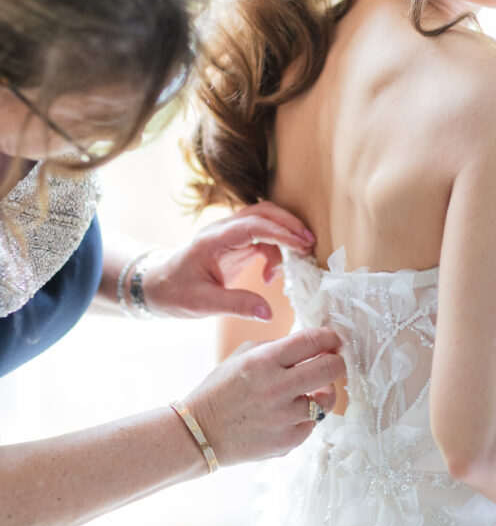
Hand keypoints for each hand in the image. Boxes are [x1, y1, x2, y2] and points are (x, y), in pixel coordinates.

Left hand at [142, 202, 314, 320]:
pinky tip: (271, 275)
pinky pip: (262, 236)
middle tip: (310, 245)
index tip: (302, 245)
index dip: (281, 233)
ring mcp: (229, 234)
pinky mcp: (234, 243)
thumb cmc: (174, 292)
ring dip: (285, 234)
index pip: (254, 226)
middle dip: (290, 225)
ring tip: (300, 257)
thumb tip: (268, 313)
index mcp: (213, 240)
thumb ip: (237, 305)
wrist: (155, 286)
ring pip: (265, 220)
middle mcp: (223, 230)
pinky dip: (275, 250)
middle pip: (264, 212)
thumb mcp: (203, 303)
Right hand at [182, 328, 344, 464]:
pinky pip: (312, 424)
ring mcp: (283, 418)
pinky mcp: (287, 441)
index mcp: (263, 361)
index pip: (313, 341)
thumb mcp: (242, 355)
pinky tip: (293, 411)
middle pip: (330, 369)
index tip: (334, 340)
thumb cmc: (221, 390)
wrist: (200, 433)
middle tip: (333, 361)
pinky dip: (307, 416)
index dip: (330, 338)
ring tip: (312, 389)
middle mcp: (276, 388)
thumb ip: (277, 346)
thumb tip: (312, 344)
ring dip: (324, 391)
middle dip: (337, 362)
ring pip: (327, 400)